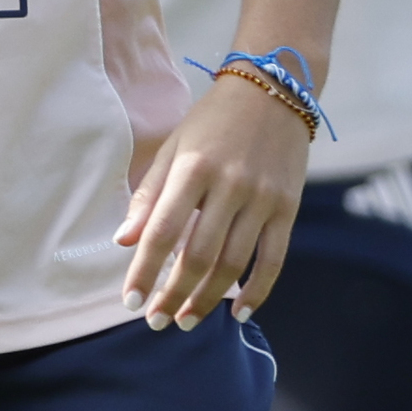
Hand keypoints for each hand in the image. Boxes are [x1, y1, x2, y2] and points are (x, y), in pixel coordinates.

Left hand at [115, 70, 311, 329]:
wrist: (274, 89)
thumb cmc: (213, 121)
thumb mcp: (174, 146)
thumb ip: (149, 195)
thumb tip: (123, 242)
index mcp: (193, 167)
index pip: (162, 231)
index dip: (144, 271)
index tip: (130, 302)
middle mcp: (229, 185)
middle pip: (198, 256)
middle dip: (174, 295)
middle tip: (156, 321)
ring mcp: (262, 198)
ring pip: (233, 264)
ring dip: (207, 300)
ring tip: (186, 320)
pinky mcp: (288, 208)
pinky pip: (273, 260)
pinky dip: (257, 292)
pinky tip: (239, 313)